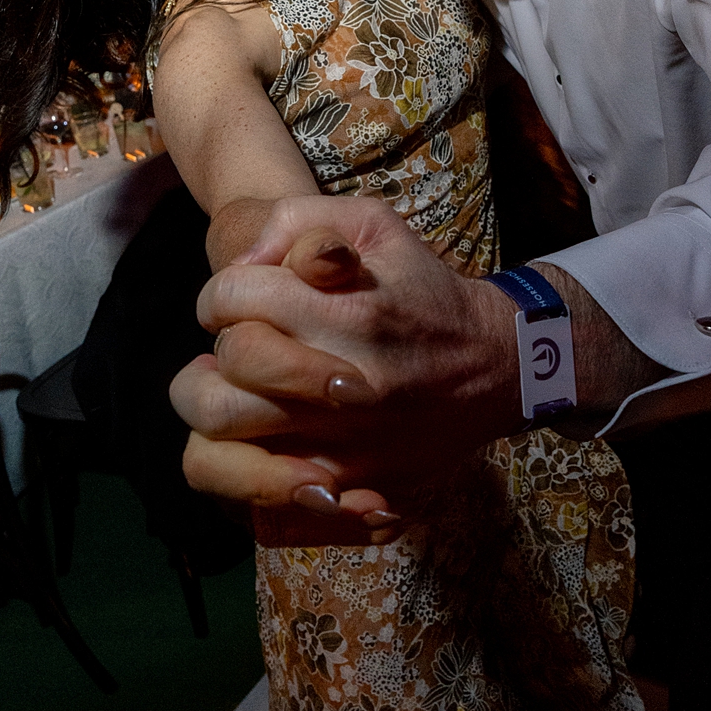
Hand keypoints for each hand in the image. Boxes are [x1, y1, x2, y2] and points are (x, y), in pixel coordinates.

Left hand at [173, 198, 520, 512]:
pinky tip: (254, 437)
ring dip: (216, 399)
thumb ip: (298, 220)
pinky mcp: (342, 483)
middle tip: (242, 342)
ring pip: (221, 430)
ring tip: (238, 387)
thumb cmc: (422, 291)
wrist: (495, 370)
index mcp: (350, 313)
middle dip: (222, 343)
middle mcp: (343, 381)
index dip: (222, 293)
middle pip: (226, 363)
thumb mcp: (375, 226)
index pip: (235, 296)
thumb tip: (244, 261)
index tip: (238, 301)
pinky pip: (253, 490)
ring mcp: (341, 440)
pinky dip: (238, 464)